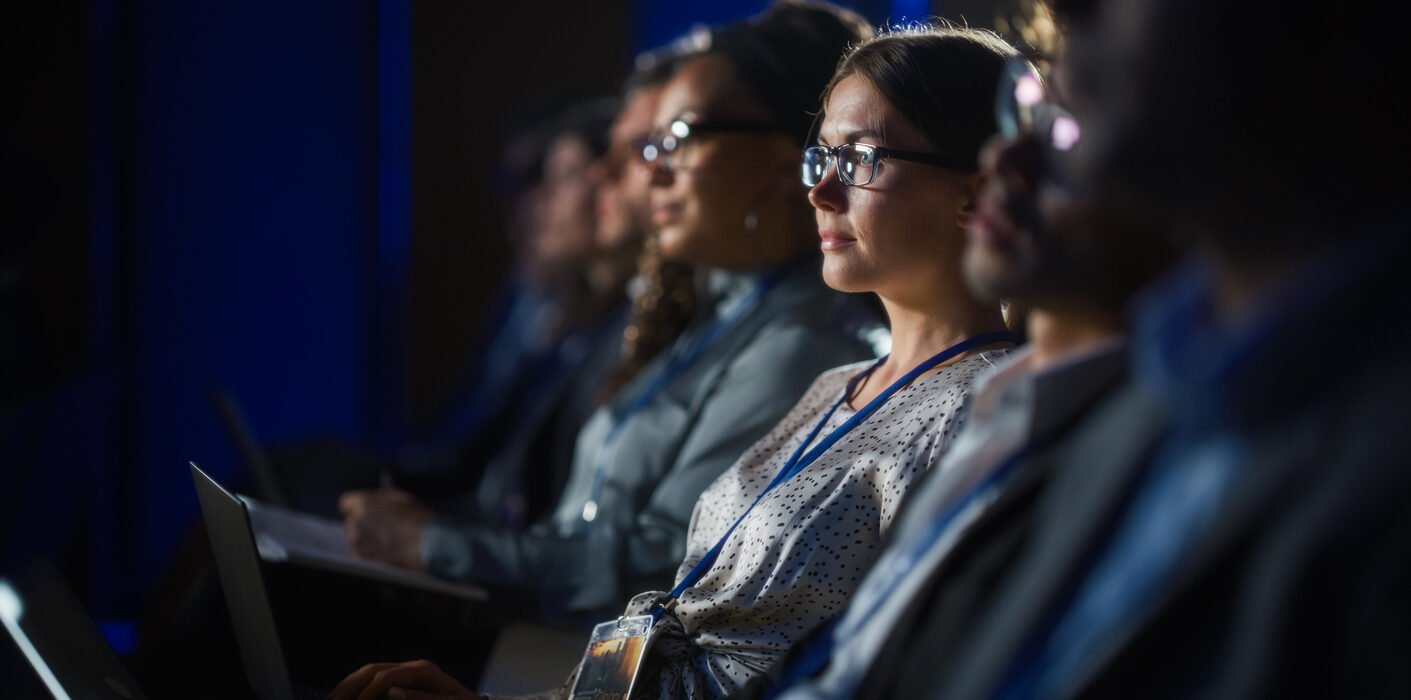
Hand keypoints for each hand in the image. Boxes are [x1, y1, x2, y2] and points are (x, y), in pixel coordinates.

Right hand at [328, 660, 484, 699]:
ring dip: (350, 685)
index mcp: (423, 671)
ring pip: (371, 672)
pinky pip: (376, 679)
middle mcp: (412, 667)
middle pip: (373, 669)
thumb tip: (392, 691)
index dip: (366, 693)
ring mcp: (407, 672)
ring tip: (333, 699)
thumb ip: (422, 699)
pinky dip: (359, 687)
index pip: (385, 677)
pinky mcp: (403, 681)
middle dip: (350, 686)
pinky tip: (349, 697)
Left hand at [338, 489, 433, 570]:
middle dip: (361, 524)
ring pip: (354, 537)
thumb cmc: (417, 517)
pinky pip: (358, 552)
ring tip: (383, 541)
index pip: (345, 503)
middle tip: (378, 528)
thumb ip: (379, 500)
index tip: (360, 511)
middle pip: (350, 521)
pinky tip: (383, 550)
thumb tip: (371, 503)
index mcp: (364, 502)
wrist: (427, 541)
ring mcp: (357, 539)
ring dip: (364, 538)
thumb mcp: (399, 498)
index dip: (353, 507)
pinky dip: (367, 552)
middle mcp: (356, 520)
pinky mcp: (362, 556)